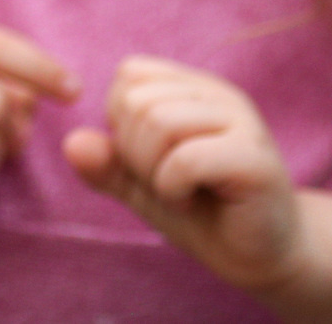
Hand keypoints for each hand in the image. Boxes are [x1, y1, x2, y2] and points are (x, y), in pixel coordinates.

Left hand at [63, 56, 312, 294]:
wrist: (259, 256)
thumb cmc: (202, 213)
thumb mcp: (142, 186)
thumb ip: (107, 164)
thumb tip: (71, 143)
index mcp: (193, 88)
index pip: (129, 75)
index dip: (121, 123)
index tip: (150, 160)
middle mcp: (219, 95)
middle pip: (136, 99)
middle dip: (134, 153)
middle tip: (166, 183)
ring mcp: (242, 122)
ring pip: (158, 122)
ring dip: (154, 172)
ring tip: (180, 192)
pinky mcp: (255, 158)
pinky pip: (185, 159)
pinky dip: (172, 189)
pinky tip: (192, 203)